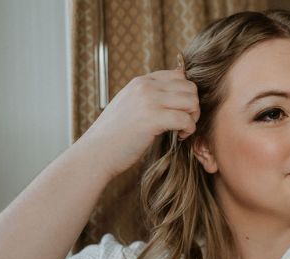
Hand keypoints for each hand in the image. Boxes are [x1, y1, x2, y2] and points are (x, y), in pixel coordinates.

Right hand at [80, 69, 199, 177]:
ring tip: (182, 130)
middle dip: (193, 106)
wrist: (96, 152)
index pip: (179, 75)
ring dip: (193, 117)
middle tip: (185, 122)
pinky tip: (180, 137)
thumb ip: (151, 96)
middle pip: (190, 87)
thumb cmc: (116, 135)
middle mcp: (145, 86)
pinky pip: (185, 119)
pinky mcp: (152, 119)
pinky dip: (189, 130)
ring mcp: (148, 101)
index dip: (186, 94)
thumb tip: (178, 94)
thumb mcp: (131, 105)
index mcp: (141, 81)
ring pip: (191, 101)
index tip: (180, 111)